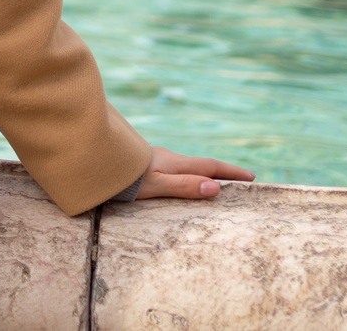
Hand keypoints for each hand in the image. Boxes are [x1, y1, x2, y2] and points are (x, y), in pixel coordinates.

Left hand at [133, 145, 254, 199]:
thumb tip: (215, 188)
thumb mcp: (157, 185)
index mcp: (175, 163)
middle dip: (220, 172)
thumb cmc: (126, 178)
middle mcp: (168, 158)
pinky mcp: (143, 162)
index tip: (251, 177)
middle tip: (238, 179)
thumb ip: (185, 186)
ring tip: (213, 181)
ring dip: (202, 172)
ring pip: (185, 165)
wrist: (95, 161)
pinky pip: (172, 168)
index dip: (230, 172)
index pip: (210, 167)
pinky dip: (185, 174)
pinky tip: (178, 179)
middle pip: (200, 164)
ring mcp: (155, 159)